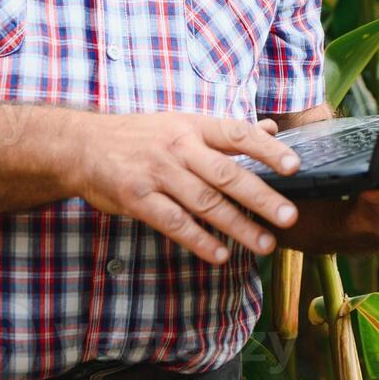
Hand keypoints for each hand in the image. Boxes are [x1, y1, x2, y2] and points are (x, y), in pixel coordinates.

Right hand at [74, 112, 300, 264]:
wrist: (83, 145)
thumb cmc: (141, 136)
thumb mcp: (182, 123)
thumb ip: (225, 132)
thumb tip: (271, 128)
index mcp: (193, 126)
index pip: (237, 134)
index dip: (268, 149)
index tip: (295, 167)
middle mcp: (178, 148)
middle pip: (226, 174)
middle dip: (261, 197)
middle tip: (289, 217)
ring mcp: (157, 173)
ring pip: (204, 203)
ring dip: (237, 226)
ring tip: (264, 244)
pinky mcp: (137, 199)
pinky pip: (174, 223)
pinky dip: (199, 241)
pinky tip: (220, 255)